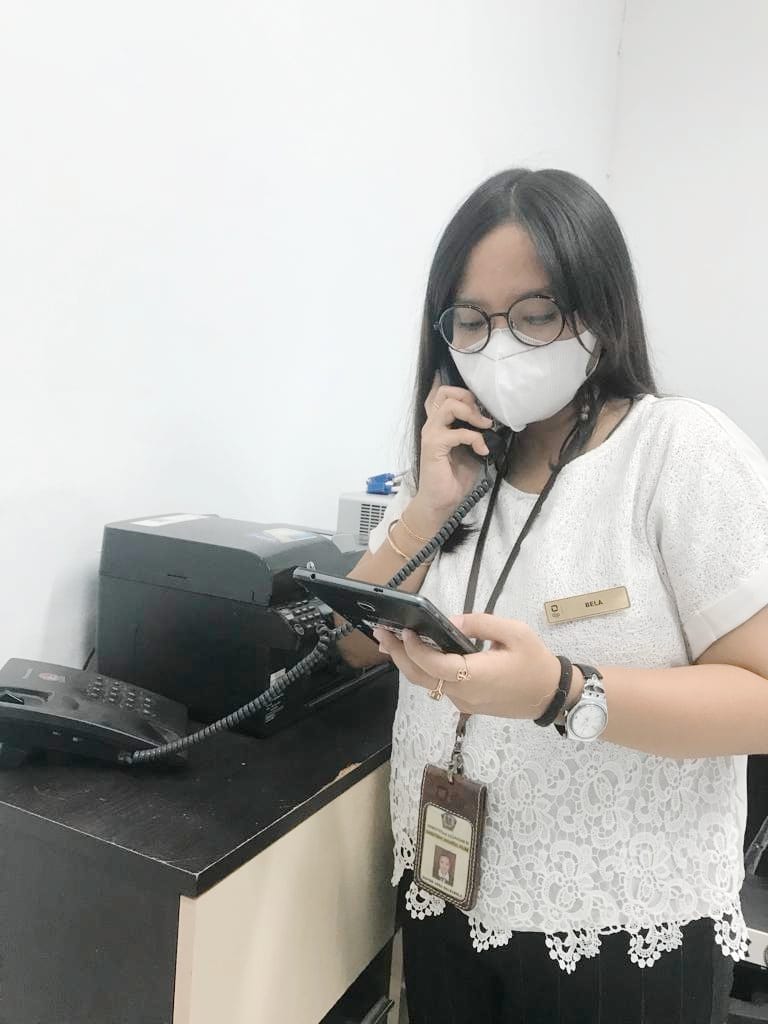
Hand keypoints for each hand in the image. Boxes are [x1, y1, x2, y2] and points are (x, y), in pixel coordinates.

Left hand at [373, 613, 561, 718]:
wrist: (550, 696)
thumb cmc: (536, 662)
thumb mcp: (516, 633)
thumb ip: (481, 624)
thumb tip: (451, 621)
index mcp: (476, 677)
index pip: (434, 666)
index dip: (415, 649)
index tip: (403, 630)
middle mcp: (463, 693)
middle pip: (421, 677)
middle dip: (398, 655)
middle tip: (381, 633)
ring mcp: (463, 701)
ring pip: (426, 684)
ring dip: (407, 662)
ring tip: (390, 641)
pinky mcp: (466, 703)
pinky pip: (438, 686)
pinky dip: (422, 669)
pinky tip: (416, 653)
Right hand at [414, 376, 493, 517]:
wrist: (440, 501)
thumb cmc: (453, 478)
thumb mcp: (470, 450)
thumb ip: (475, 434)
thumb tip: (492, 423)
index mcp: (439, 424)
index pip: (444, 394)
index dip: (464, 394)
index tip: (481, 409)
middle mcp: (432, 424)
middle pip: (445, 392)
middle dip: (468, 398)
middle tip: (481, 416)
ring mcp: (431, 433)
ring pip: (449, 405)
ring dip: (472, 414)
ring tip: (484, 428)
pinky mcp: (433, 445)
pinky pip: (458, 432)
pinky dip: (475, 438)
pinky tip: (482, 450)